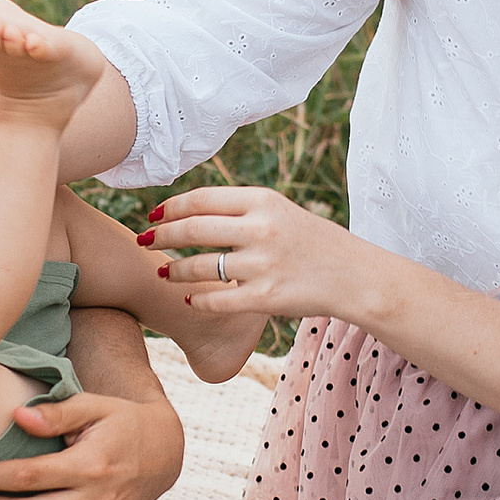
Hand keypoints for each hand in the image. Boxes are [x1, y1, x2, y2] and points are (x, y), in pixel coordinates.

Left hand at [146, 185, 364, 328]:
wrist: (355, 276)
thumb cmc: (315, 242)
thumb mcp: (281, 211)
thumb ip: (242, 210)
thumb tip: (191, 210)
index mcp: (263, 201)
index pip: (201, 199)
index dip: (170, 208)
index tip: (153, 215)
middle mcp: (261, 229)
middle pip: (193, 229)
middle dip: (162, 236)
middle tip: (144, 241)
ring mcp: (263, 264)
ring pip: (200, 266)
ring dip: (174, 270)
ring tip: (163, 273)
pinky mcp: (266, 297)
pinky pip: (218, 299)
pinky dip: (198, 300)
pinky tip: (190, 299)